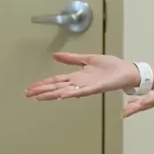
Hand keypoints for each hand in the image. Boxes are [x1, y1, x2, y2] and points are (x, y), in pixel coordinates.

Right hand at [24, 52, 140, 100]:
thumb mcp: (87, 59)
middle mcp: (79, 83)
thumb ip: (71, 58)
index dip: (42, 84)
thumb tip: (55, 55)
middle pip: (56, 87)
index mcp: (76, 76)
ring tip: (39, 97)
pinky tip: (62, 95)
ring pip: (65, 91)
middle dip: (41, 91)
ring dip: (52, 95)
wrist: (126, 71)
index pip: (55, 81)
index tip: (30, 88)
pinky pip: (82, 91)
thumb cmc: (110, 66)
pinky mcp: (96, 87)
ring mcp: (86, 86)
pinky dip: (71, 93)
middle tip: (27, 95)